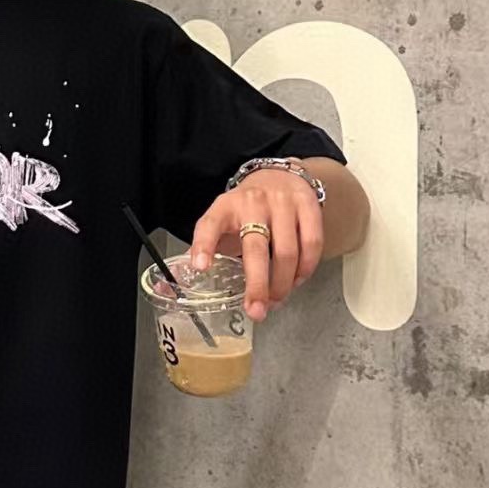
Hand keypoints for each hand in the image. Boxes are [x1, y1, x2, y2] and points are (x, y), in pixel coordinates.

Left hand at [190, 169, 323, 321]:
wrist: (279, 175)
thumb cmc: (246, 209)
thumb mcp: (221, 221)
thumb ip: (204, 249)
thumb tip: (175, 284)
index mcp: (225, 207)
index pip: (209, 225)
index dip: (203, 246)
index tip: (200, 268)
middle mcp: (253, 203)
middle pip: (255, 250)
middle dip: (257, 286)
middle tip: (256, 311)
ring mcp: (283, 203)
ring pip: (287, 252)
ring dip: (283, 283)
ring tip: (276, 299)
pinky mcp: (308, 206)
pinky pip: (312, 244)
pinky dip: (306, 268)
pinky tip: (297, 280)